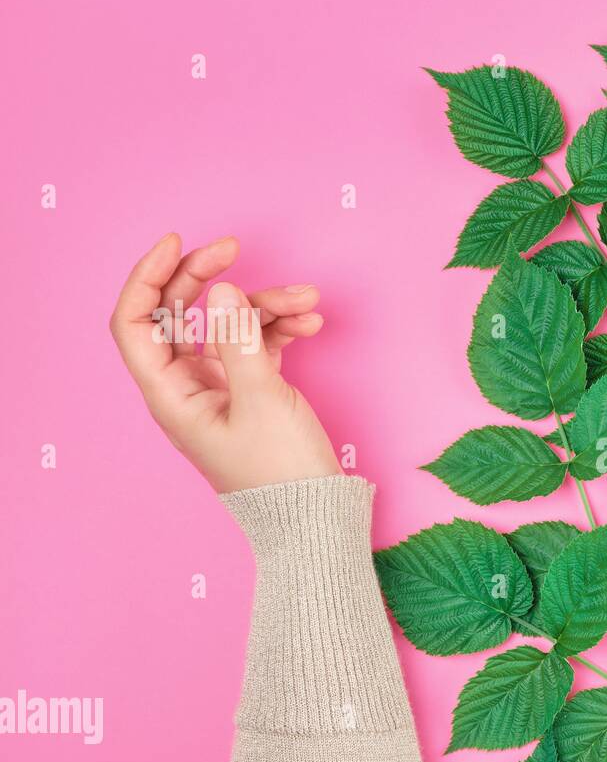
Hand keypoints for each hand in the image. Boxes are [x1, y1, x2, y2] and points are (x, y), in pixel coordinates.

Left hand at [110, 233, 341, 493]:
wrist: (314, 518)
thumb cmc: (281, 473)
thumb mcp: (262, 400)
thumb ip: (240, 340)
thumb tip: (223, 290)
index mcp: (171, 395)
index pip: (136, 323)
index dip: (148, 277)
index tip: (177, 243)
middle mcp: (188, 389)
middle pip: (180, 315)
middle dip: (208, 279)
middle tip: (235, 250)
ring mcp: (221, 389)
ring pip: (229, 326)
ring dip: (264, 305)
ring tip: (306, 300)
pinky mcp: (252, 393)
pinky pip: (257, 345)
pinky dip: (280, 329)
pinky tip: (308, 323)